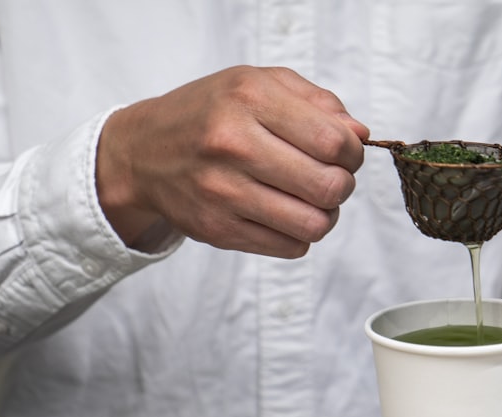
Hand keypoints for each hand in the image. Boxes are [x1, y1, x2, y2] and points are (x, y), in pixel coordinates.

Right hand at [95, 66, 369, 256]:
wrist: (142, 153)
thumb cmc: (211, 113)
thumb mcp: (258, 84)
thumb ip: (317, 102)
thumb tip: (360, 136)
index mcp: (249, 100)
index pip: (333, 142)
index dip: (352, 153)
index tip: (344, 153)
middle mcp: (233, 146)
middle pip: (329, 187)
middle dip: (343, 185)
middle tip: (330, 177)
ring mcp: (224, 193)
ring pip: (315, 225)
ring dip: (326, 215)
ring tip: (311, 199)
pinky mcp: (219, 231)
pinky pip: (291, 248)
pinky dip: (300, 235)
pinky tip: (285, 214)